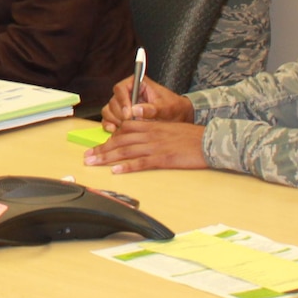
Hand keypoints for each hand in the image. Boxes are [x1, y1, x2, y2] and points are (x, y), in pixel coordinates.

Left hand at [83, 119, 208, 173]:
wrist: (209, 141)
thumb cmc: (191, 137)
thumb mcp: (168, 129)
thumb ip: (152, 132)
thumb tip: (138, 140)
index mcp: (151, 126)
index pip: (124, 130)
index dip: (109, 139)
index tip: (97, 147)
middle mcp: (150, 134)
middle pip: (120, 141)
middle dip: (101, 149)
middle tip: (87, 157)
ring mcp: (156, 146)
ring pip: (126, 151)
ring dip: (107, 157)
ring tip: (94, 163)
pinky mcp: (163, 158)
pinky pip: (142, 162)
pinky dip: (128, 166)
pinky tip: (116, 171)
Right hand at [100, 75, 191, 130]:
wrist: (178, 117)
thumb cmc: (174, 108)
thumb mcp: (167, 108)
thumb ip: (152, 109)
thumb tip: (135, 110)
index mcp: (137, 84)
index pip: (121, 89)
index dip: (122, 101)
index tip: (128, 114)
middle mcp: (127, 92)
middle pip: (113, 101)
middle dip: (119, 114)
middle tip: (129, 124)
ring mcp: (123, 104)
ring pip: (108, 110)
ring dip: (114, 120)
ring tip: (125, 128)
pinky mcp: (120, 116)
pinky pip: (109, 119)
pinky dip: (109, 125)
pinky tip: (114, 131)